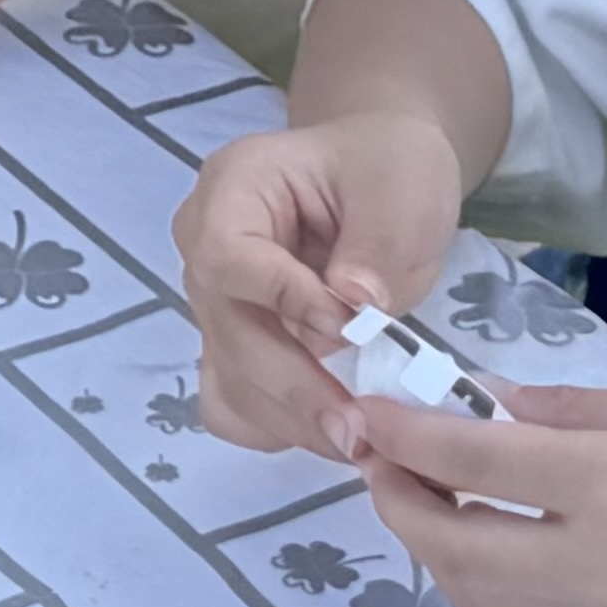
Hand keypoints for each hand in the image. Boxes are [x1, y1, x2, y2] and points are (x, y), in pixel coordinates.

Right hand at [172, 102, 469, 453]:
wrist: (381, 175)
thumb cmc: (389, 167)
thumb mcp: (402, 183)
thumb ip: (375, 243)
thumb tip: (352, 309)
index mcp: (233, 187)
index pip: (228, 254)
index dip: (280, 299)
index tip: (350, 328)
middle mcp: (204, 247)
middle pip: (225, 329)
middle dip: (292, 385)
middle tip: (358, 428)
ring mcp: (215, 303)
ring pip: (227, 378)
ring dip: (290, 418)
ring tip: (360, 439)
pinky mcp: (235, 346)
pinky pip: (234, 403)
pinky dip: (277, 427)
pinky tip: (330, 430)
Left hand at [340, 379, 606, 606]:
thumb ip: (581, 412)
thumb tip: (492, 404)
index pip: (472, 460)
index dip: (400, 433)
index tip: (359, 406)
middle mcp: (602, 565)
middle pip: (449, 544)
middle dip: (394, 497)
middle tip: (375, 451)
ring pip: (478, 593)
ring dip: (433, 544)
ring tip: (427, 489)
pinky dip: (491, 573)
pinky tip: (502, 529)